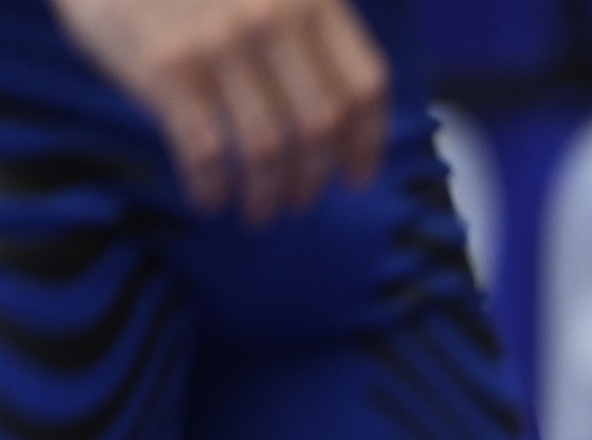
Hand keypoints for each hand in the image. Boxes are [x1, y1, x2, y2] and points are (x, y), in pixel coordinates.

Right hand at [48, 0, 384, 222]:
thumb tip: (337, 126)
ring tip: (258, 210)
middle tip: (300, 201)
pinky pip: (205, 150)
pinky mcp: (169, 68)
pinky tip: (210, 199)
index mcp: (311, 0)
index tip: (356, 177)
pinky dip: (212, 187)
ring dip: (266, 194)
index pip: (363, 88)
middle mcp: (273, 20)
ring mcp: (222, 44)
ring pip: (267, 148)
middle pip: (320, 127)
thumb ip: (306, 36)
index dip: (366, 144)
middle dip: (313, 178)